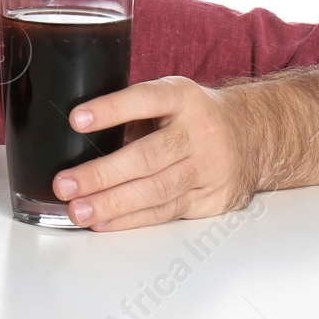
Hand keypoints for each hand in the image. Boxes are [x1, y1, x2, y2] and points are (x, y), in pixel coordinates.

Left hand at [51, 76, 254, 231]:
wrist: (253, 135)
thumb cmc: (195, 115)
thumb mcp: (170, 98)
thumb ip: (134, 112)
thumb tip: (78, 136)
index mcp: (182, 97)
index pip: (145, 99)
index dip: (111, 109)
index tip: (76, 119)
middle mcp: (199, 132)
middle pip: (147, 156)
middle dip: (102, 174)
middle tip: (65, 184)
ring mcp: (208, 168)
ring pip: (156, 190)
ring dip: (111, 203)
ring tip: (78, 210)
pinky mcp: (210, 198)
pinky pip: (165, 211)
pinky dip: (130, 219)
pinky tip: (103, 221)